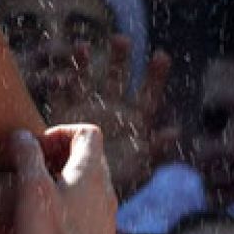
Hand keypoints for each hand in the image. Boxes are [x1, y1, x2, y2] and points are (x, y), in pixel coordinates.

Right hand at [11, 124, 118, 233]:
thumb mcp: (30, 188)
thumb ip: (27, 156)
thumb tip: (22, 135)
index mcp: (90, 172)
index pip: (88, 132)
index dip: (61, 132)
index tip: (37, 148)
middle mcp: (105, 189)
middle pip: (89, 155)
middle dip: (60, 154)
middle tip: (34, 168)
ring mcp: (107, 213)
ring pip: (90, 182)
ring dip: (65, 178)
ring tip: (38, 194)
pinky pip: (90, 206)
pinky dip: (71, 202)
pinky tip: (50, 221)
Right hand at [56, 36, 172, 195]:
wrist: (82, 194)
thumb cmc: (116, 182)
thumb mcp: (141, 167)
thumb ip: (156, 148)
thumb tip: (174, 131)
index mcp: (135, 119)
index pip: (149, 93)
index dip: (156, 74)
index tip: (161, 55)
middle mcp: (111, 109)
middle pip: (117, 77)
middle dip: (119, 57)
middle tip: (122, 39)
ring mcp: (86, 110)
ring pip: (85, 79)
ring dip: (83, 62)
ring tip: (81, 45)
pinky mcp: (63, 116)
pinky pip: (60, 96)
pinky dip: (59, 84)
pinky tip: (59, 78)